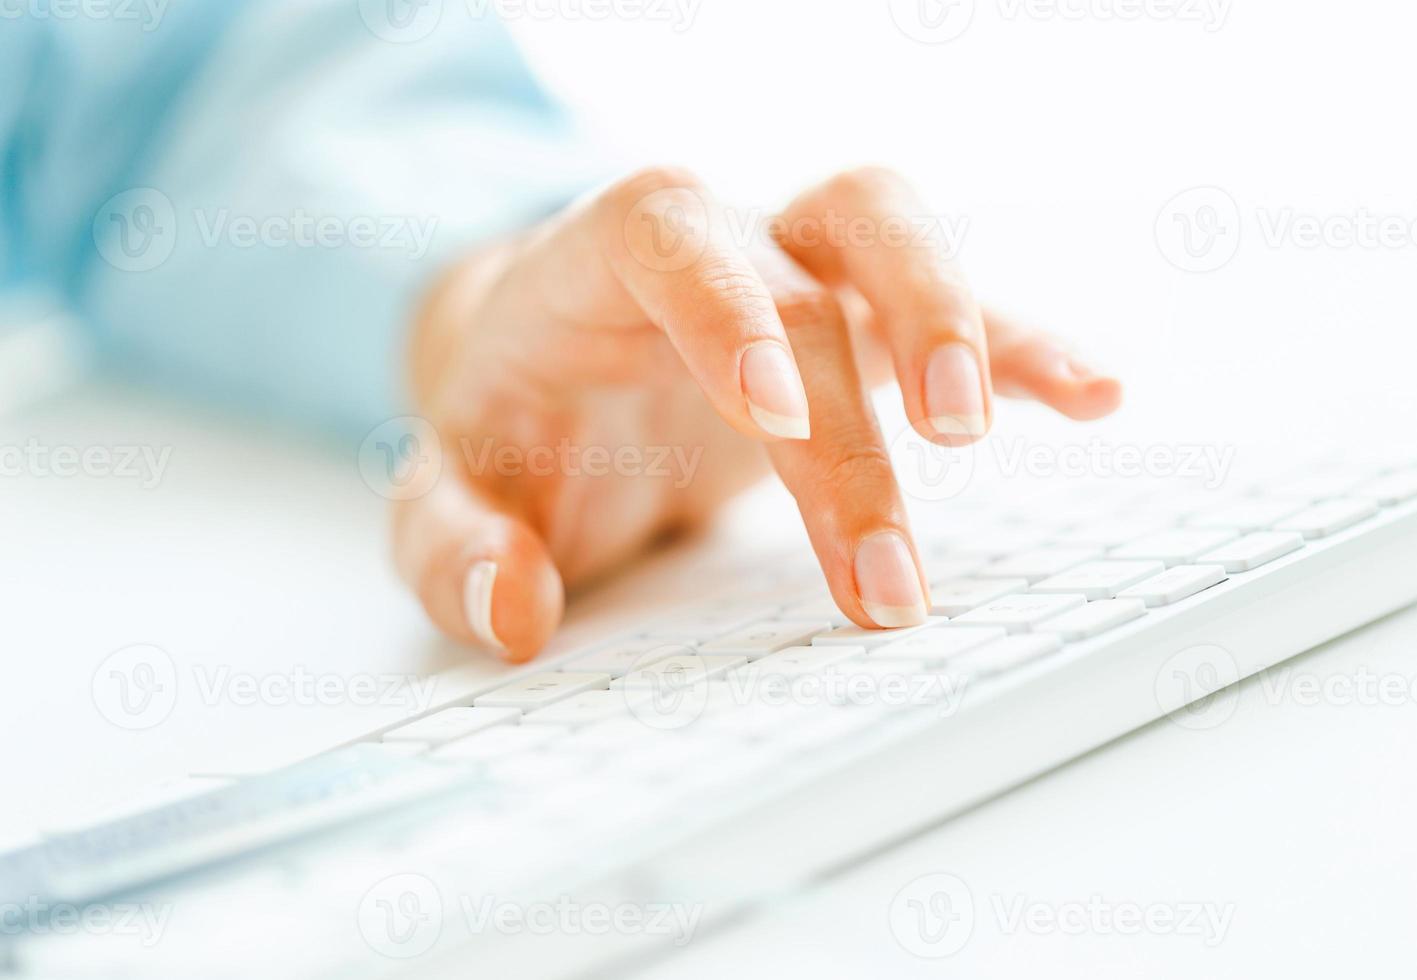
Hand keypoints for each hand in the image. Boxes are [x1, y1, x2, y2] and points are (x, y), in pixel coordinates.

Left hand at [393, 166, 1121, 661]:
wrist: (556, 377)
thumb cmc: (511, 432)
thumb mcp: (445, 496)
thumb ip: (452, 548)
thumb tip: (514, 607)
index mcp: (596, 264)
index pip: (668, 233)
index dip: (729, 306)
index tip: (775, 415)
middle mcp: (714, 246)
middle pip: (820, 243)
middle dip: (880, 354)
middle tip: (919, 488)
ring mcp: (793, 274)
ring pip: (896, 234)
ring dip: (964, 319)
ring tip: (994, 427)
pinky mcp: (853, 327)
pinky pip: (955, 312)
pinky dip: (1024, 348)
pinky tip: (1093, 396)